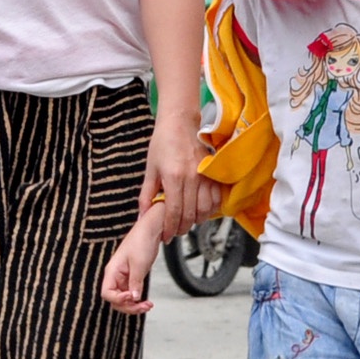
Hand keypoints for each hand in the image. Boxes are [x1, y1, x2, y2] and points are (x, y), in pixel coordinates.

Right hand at [100, 204, 163, 314]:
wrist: (150, 230)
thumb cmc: (141, 242)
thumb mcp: (139, 264)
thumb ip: (135, 283)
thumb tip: (133, 299)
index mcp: (112, 271)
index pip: (107, 293)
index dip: (118, 300)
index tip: (131, 297)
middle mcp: (115, 276)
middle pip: (115, 300)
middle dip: (128, 307)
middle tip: (144, 307)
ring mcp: (123, 278)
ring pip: (124, 299)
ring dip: (134, 305)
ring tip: (148, 306)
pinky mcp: (131, 278)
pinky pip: (131, 294)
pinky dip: (138, 299)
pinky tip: (146, 302)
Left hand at [142, 112, 217, 239]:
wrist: (181, 122)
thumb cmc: (163, 143)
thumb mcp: (150, 169)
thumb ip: (146, 195)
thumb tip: (142, 216)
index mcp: (173, 177)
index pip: (174, 212)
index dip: (170, 228)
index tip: (166, 236)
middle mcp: (192, 178)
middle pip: (190, 215)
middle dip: (181, 228)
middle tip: (175, 231)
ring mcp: (206, 176)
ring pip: (205, 210)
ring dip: (196, 220)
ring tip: (186, 221)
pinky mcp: (215, 174)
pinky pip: (217, 199)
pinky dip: (210, 209)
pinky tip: (200, 210)